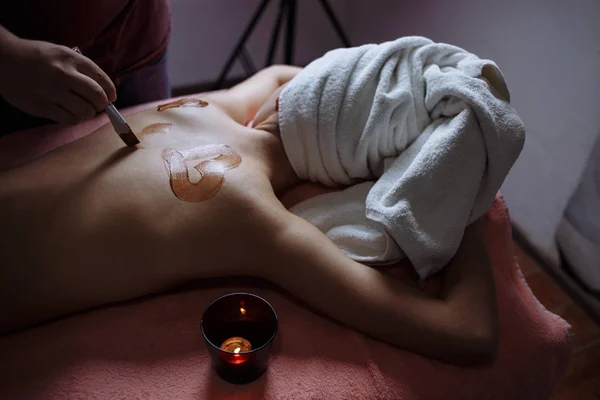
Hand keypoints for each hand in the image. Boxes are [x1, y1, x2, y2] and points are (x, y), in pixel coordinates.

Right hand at [0, 38, 116, 123]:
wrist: (3, 59)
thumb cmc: (36, 57)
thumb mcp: (61, 53)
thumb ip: (81, 68)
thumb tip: (105, 90)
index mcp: (70, 58)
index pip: (101, 79)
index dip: (111, 92)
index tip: (111, 98)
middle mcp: (63, 74)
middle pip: (97, 97)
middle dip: (102, 104)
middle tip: (98, 105)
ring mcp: (51, 91)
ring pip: (85, 111)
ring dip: (88, 113)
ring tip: (82, 109)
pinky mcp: (41, 106)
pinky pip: (68, 119)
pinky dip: (74, 119)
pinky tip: (69, 113)